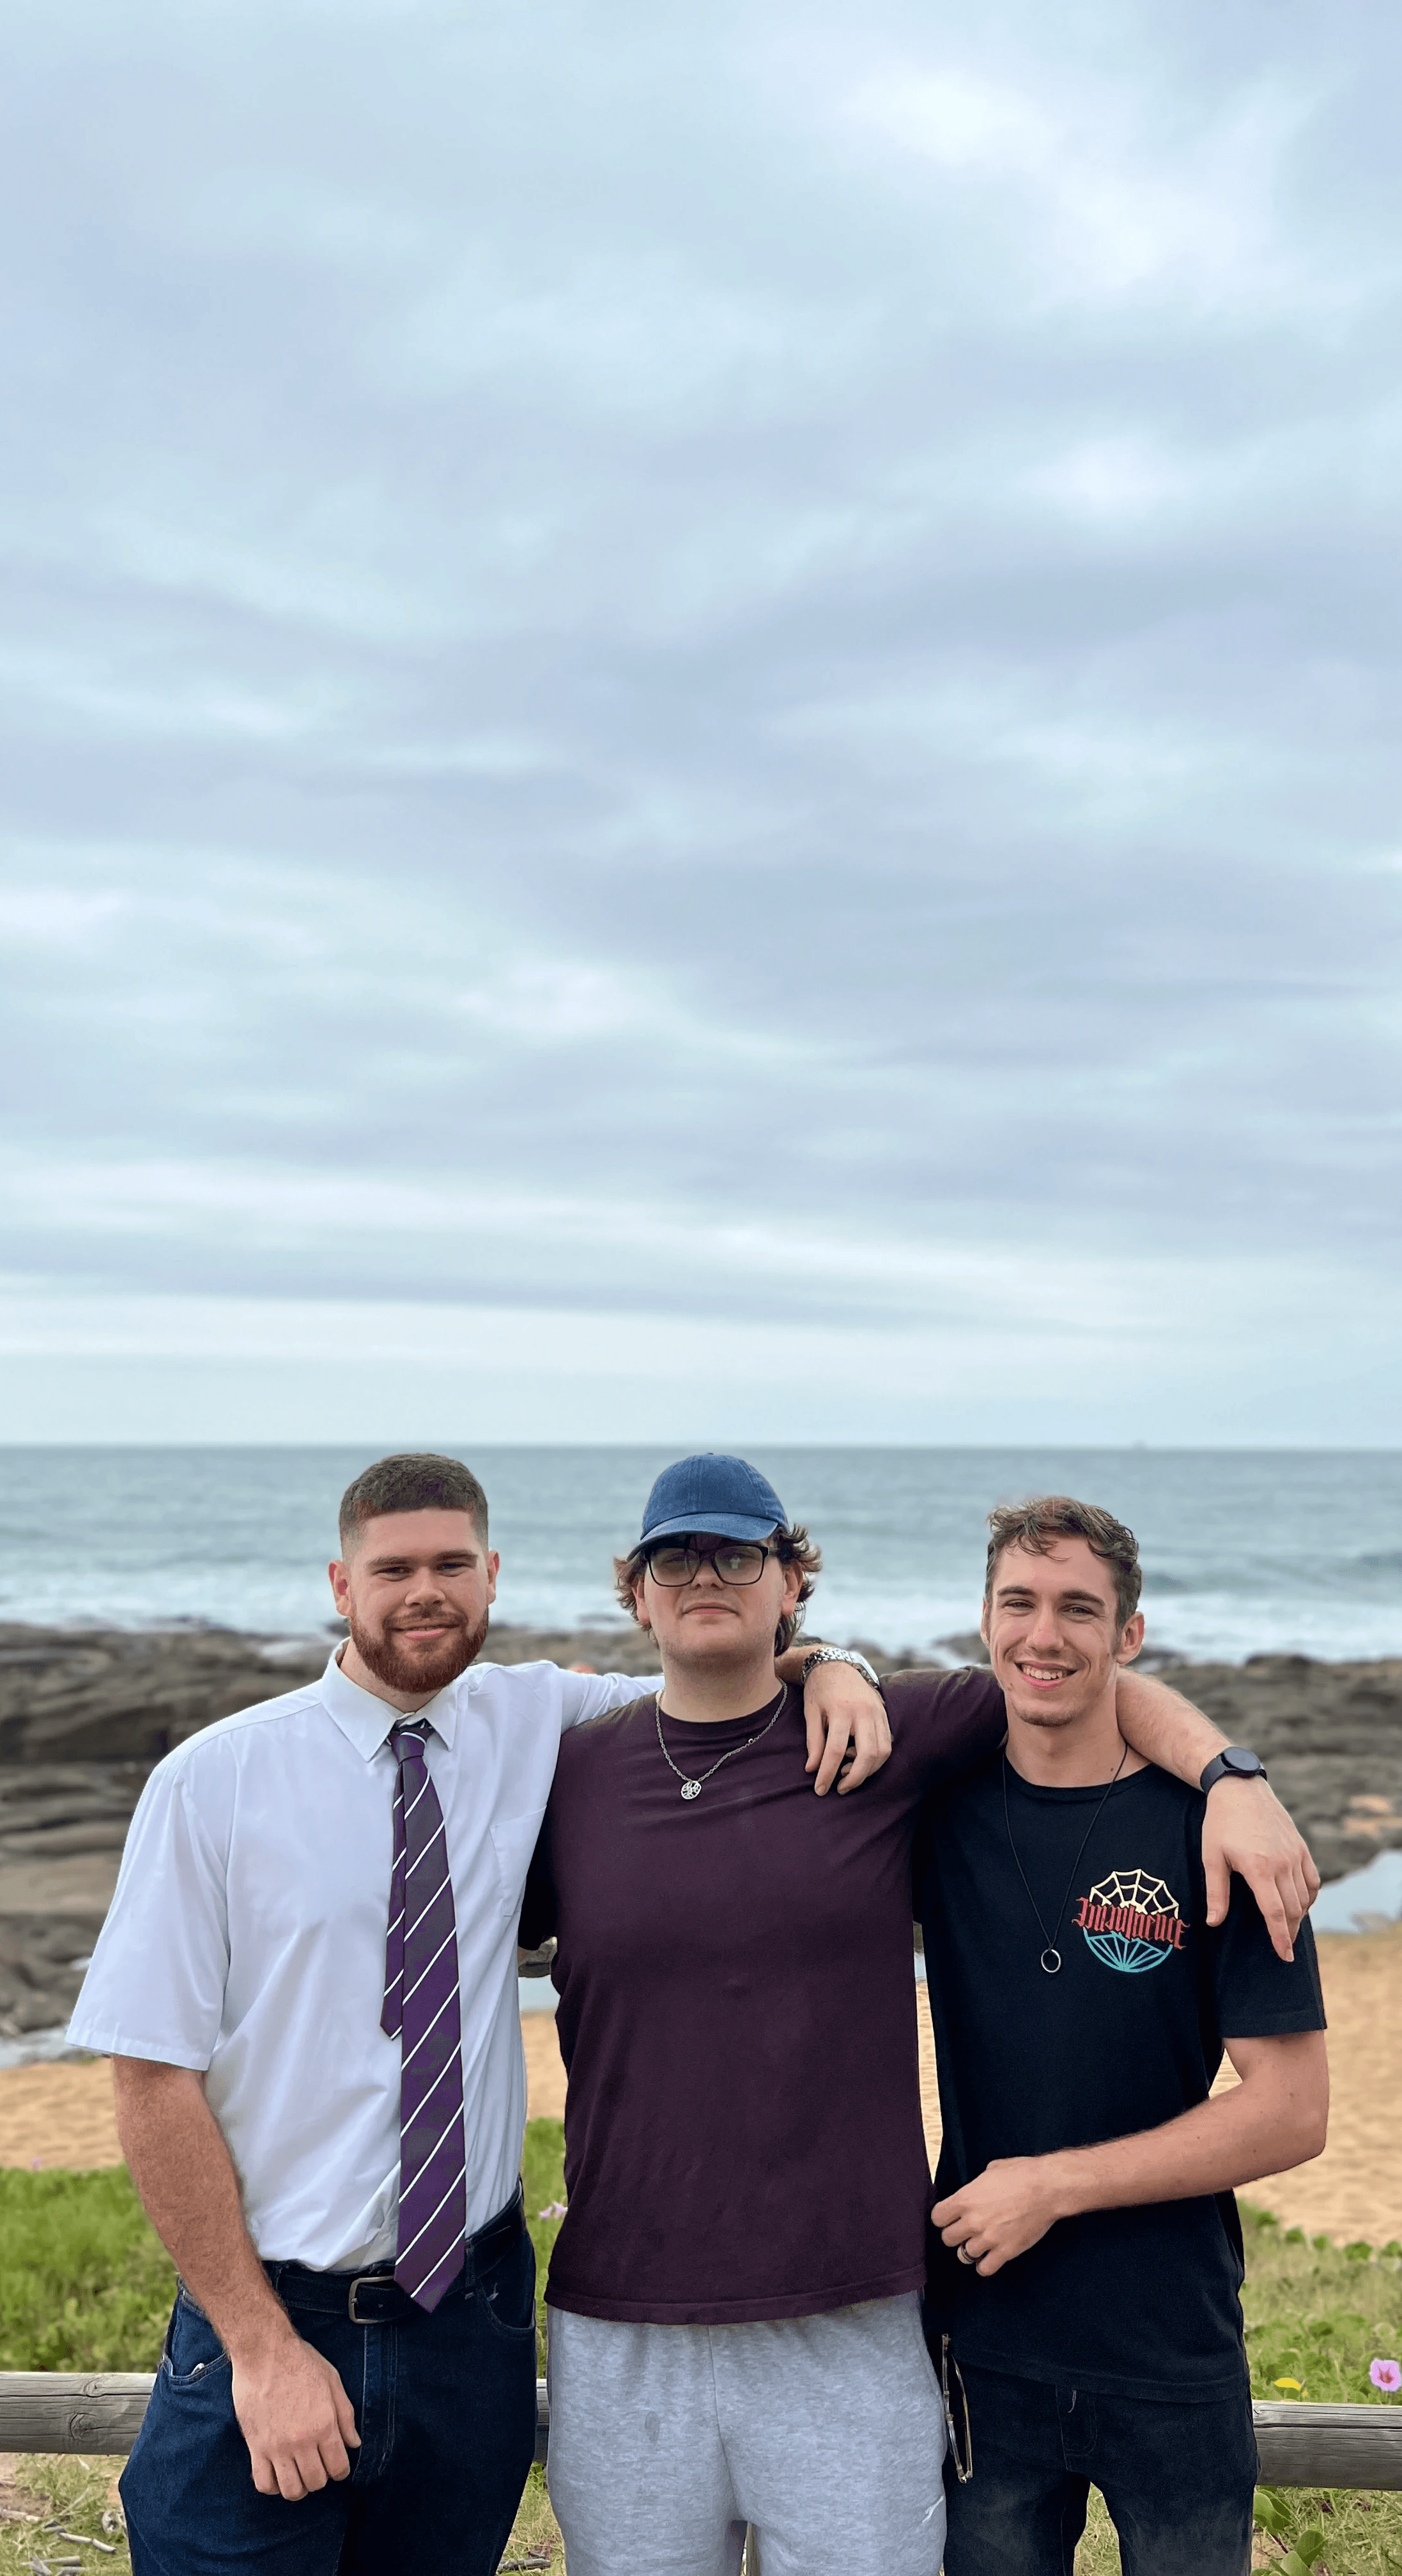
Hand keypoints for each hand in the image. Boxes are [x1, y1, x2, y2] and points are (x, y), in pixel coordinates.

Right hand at [231, 2328, 360, 2499]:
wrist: (264, 2352)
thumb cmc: (300, 2362)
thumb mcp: (332, 2381)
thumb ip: (346, 2415)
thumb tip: (354, 2443)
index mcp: (325, 2425)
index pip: (339, 2468)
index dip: (340, 2471)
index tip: (335, 2464)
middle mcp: (302, 2441)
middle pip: (316, 2482)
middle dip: (320, 2478)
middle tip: (316, 2465)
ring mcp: (277, 2446)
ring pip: (291, 2490)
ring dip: (298, 2487)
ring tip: (298, 2473)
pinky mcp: (255, 2447)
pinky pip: (263, 2483)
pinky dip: (272, 2486)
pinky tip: (277, 2474)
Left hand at [801, 1662, 891, 1794]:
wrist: (836, 1665)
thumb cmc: (819, 1690)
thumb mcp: (811, 1713)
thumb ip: (813, 1742)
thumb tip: (812, 1770)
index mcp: (841, 1710)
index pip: (835, 1751)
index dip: (827, 1774)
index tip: (820, 1790)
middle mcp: (863, 1712)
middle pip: (866, 1754)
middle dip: (854, 1778)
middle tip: (840, 1788)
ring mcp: (877, 1712)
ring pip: (882, 1751)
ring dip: (868, 1770)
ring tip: (847, 1775)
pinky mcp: (884, 1714)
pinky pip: (887, 1743)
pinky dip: (876, 1758)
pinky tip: (859, 1762)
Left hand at [932, 2156, 1070, 2276]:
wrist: (1047, 2188)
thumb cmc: (1021, 2174)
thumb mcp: (991, 2170)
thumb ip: (976, 2186)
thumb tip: (974, 2191)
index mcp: (965, 2199)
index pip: (937, 2218)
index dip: (943, 2218)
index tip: (949, 2217)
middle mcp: (973, 2221)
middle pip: (947, 2238)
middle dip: (954, 2234)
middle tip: (965, 2230)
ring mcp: (989, 2238)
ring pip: (963, 2255)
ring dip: (970, 2249)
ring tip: (979, 2243)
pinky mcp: (1005, 2251)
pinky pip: (984, 2269)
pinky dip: (984, 2265)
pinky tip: (989, 2257)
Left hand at [1202, 1778, 1319, 1962]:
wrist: (1240, 1789)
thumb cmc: (1220, 1823)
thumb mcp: (1211, 1857)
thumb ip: (1216, 1892)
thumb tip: (1214, 1923)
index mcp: (1258, 1868)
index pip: (1274, 1912)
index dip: (1279, 1937)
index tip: (1284, 1956)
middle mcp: (1281, 1863)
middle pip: (1292, 1909)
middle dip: (1289, 1932)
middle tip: (1285, 1949)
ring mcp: (1294, 1854)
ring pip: (1304, 1896)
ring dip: (1299, 1916)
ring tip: (1289, 1929)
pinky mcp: (1301, 1847)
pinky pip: (1312, 1879)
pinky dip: (1309, 1896)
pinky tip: (1300, 1904)